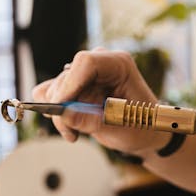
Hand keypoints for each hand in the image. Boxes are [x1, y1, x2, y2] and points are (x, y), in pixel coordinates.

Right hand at [32, 49, 169, 154]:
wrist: (144, 133)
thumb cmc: (141, 126)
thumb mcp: (120, 126)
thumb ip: (92, 120)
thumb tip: (64, 115)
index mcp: (118, 65)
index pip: (86, 62)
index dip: (69, 83)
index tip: (59, 106)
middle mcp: (99, 65)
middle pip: (66, 77)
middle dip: (63, 107)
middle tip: (70, 131)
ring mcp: (85, 76)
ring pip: (55, 88)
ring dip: (59, 114)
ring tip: (74, 133)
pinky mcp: (75, 88)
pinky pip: (51, 95)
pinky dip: (56, 114)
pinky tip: (70, 129)